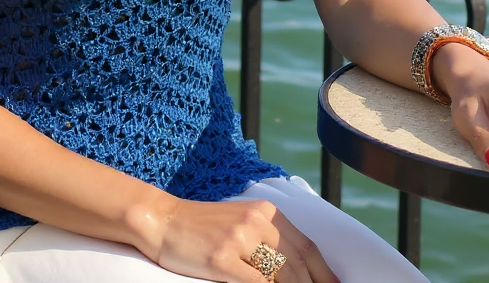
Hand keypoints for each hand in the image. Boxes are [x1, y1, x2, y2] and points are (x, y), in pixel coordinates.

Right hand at [153, 196, 340, 282]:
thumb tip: (296, 272)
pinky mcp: (222, 259)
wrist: (163, 220)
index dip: (325, 274)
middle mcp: (256, 221)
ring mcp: (239, 239)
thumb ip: (267, 241)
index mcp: (265, 212)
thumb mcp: (240, 223)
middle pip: (298, 265)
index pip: (307, 247)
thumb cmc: (202, 227)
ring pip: (281, 277)